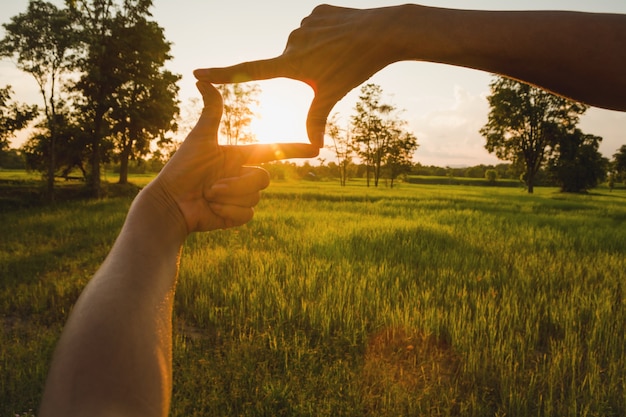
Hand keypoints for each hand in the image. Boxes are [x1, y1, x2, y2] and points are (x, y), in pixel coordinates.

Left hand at [146, 81, 317, 233]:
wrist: (170, 203)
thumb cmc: (182, 169)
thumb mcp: (200, 138)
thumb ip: (211, 111)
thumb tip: (202, 78)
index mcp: (240, 156)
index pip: (274, 151)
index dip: (295, 150)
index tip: (315, 148)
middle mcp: (244, 175)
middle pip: (263, 179)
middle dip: (238, 183)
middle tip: (212, 186)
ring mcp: (242, 197)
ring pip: (255, 197)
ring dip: (228, 197)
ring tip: (208, 196)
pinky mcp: (237, 216)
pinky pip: (247, 214)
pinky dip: (227, 212)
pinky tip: (211, 210)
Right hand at [194, 5, 403, 147]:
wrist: (383, 31)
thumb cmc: (355, 66)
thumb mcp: (332, 95)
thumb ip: (317, 119)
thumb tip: (314, 149)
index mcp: (291, 63)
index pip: (248, 70)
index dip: (222, 74)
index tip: (197, 71)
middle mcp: (291, 42)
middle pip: (292, 62)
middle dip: (308, 68)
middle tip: (333, 67)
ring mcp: (303, 24)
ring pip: (305, 44)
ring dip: (318, 51)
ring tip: (341, 52)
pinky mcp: (316, 11)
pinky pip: (316, 27)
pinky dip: (326, 35)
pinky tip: (343, 36)